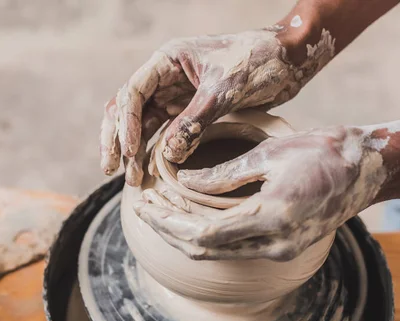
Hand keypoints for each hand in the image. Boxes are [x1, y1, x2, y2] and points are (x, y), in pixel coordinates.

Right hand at [100, 28, 334, 185]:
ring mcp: (175, 97)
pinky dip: (155, 153)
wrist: (288, 61)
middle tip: (112, 169)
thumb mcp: (224, 90)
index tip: (131, 151)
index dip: (127, 123)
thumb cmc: (258, 61)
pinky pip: (164, 134)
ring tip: (133, 180)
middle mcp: (165, 79)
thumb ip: (194, 122)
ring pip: (143, 126)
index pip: (133, 93)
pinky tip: (150, 173)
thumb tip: (167, 156)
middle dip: (117, 140)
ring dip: (134, 151)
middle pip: (127, 110)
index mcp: (168, 61)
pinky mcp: (189, 113)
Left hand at [133, 126, 386, 260]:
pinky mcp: (282, 247)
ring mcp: (280, 250)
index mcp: (272, 216)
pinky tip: (188, 217)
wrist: (364, 170)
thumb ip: (224, 175)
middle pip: (205, 250)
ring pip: (217, 253)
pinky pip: (234, 248)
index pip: (202, 234)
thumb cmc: (322, 152)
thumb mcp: (269, 154)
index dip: (167, 224)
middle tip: (142, 208)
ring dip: (184, 235)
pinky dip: (206, 234)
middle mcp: (275, 243)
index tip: (143, 206)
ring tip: (158, 210)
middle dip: (168, 231)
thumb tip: (183, 181)